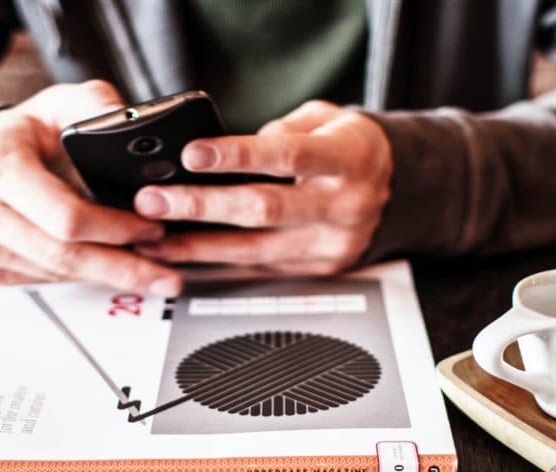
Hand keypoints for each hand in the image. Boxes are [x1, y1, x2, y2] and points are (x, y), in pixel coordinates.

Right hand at [0, 81, 182, 295]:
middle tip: (166, 277)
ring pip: (55, 273)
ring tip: (148, 272)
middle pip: (64, 256)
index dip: (116, 228)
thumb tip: (130, 121)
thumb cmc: (17, 134)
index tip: (153, 230)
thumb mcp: (57, 104)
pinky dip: (78, 276)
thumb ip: (96, 105)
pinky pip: (41, 280)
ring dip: (105, 275)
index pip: (66, 216)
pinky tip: (105, 269)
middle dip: (122, 268)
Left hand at [132, 100, 392, 274]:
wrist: (401, 189)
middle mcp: (343, 206)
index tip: (192, 154)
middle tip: (154, 201)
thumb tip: (228, 147)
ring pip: (255, 251)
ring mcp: (332, 244)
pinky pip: (261, 270)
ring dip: (198, 246)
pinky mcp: (320, 269)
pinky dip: (220, 265)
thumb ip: (283, 129)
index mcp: (348, 159)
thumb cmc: (353, 148)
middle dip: (201, 206)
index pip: (287, 156)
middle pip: (264, 210)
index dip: (237, 155)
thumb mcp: (327, 119)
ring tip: (154, 238)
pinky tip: (186, 258)